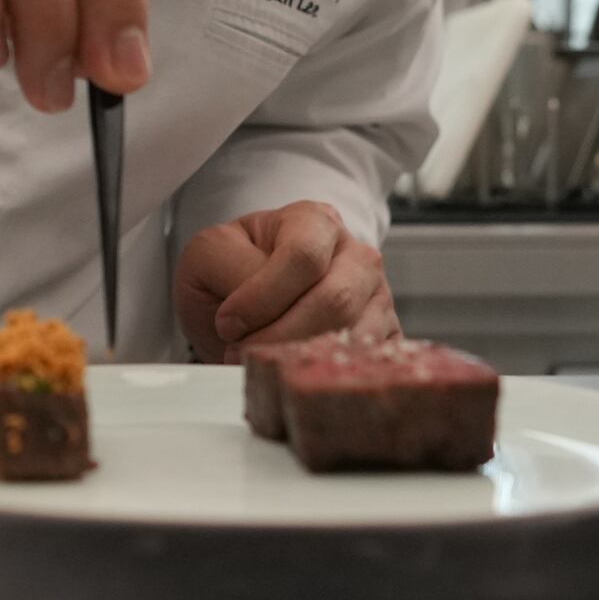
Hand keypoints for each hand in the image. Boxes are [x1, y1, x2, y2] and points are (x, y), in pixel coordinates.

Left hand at [176, 201, 395, 360]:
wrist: (243, 304)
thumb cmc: (228, 274)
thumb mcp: (210, 254)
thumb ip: (230, 267)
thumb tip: (253, 309)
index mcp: (315, 222)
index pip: (303, 256)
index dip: (262, 297)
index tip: (227, 324)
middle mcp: (357, 256)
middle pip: (336, 300)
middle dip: (280, 336)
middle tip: (238, 354)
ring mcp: (378, 299)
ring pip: (354, 336)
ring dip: (299, 360)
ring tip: (260, 365)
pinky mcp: (387, 339)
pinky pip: (371, 364)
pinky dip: (328, 378)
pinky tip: (293, 377)